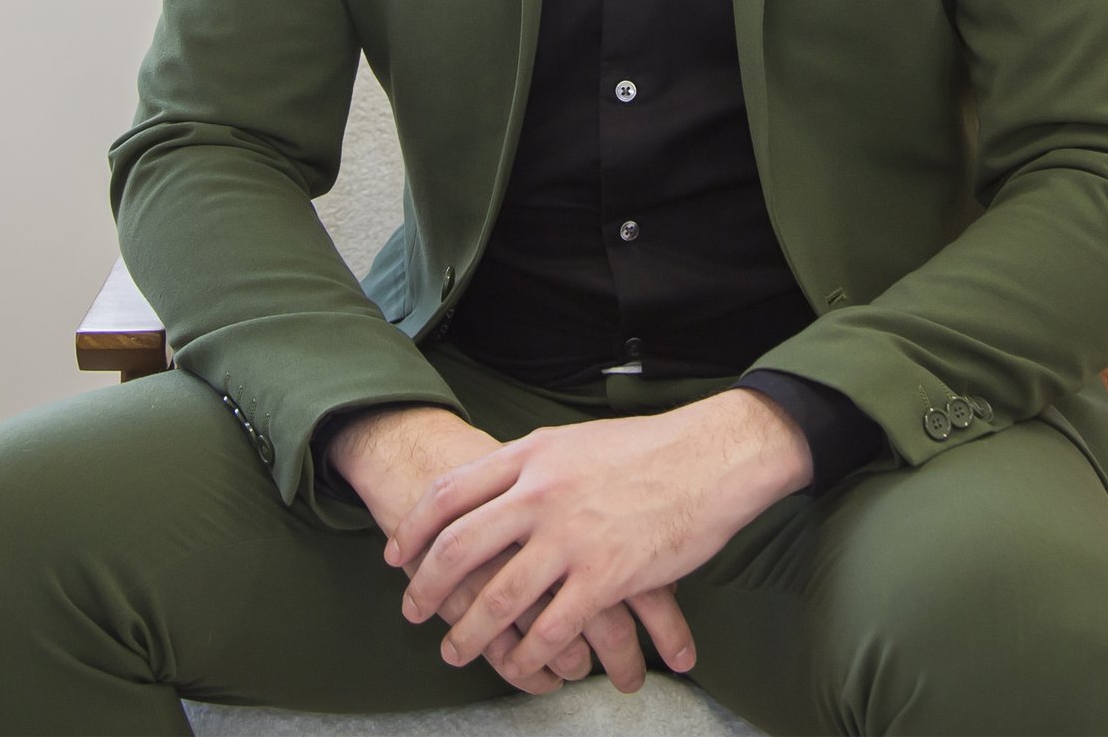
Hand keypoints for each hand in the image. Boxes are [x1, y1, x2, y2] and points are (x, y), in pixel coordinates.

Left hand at [330, 407, 670, 694]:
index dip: (414, 528)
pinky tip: (519, 666)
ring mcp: (571, 537)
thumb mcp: (573, 441)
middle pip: (460, 547)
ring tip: (454, 651)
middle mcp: (540, 494)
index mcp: (530, 456)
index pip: (449, 493)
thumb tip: (494, 481)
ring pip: (499, 597)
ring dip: (469, 633)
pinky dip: (529, 653)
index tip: (398, 555)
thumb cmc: (646, 449)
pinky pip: (553, 626)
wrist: (708, 460)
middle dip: (427, 587)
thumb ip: (531, 463)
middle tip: (412, 611)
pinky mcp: (606, 577)